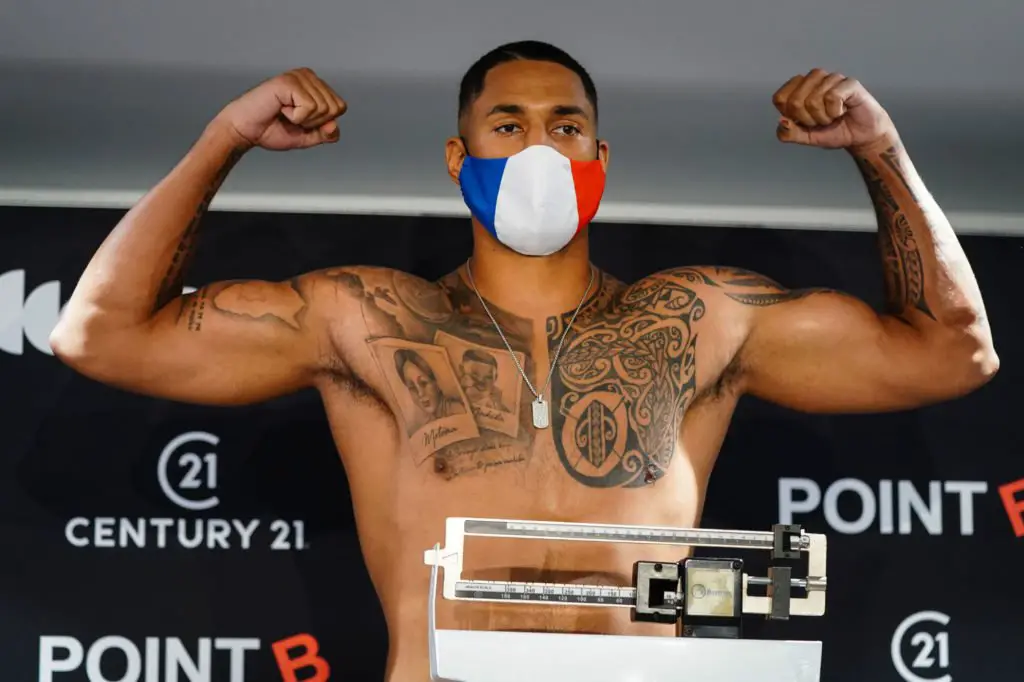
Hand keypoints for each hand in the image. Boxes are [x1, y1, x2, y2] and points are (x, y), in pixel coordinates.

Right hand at [215, 68, 346, 150]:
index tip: (300, 121)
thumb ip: (325, 133)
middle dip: (314, 122)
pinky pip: (308, 107)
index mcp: (315, 85)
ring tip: (284, 112)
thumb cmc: (271, 129)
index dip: (322, 123)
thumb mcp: (307, 136)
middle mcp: (308, 76)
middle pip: (334, 108)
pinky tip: (280, 109)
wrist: (245, 130)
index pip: (340, 107)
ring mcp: (298, 76)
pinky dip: (295, 117)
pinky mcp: (288, 81)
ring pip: (323, 108)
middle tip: (291, 118)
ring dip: (303, 120)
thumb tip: (335, 125)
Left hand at [772, 69, 895, 149]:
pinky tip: (843, 110)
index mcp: (798, 89)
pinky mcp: (848, 82)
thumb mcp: (806, 138)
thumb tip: (782, 121)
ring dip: (823, 117)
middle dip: (808, 119)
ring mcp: (830, 79)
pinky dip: (835, 111)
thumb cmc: (834, 132)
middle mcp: (812, 79)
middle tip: (822, 120)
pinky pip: (831, 97)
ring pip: (812, 100)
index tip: (805, 121)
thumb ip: (789, 133)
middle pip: (795, 102)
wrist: (861, 137)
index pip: (780, 98)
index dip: (791, 116)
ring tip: (833, 115)